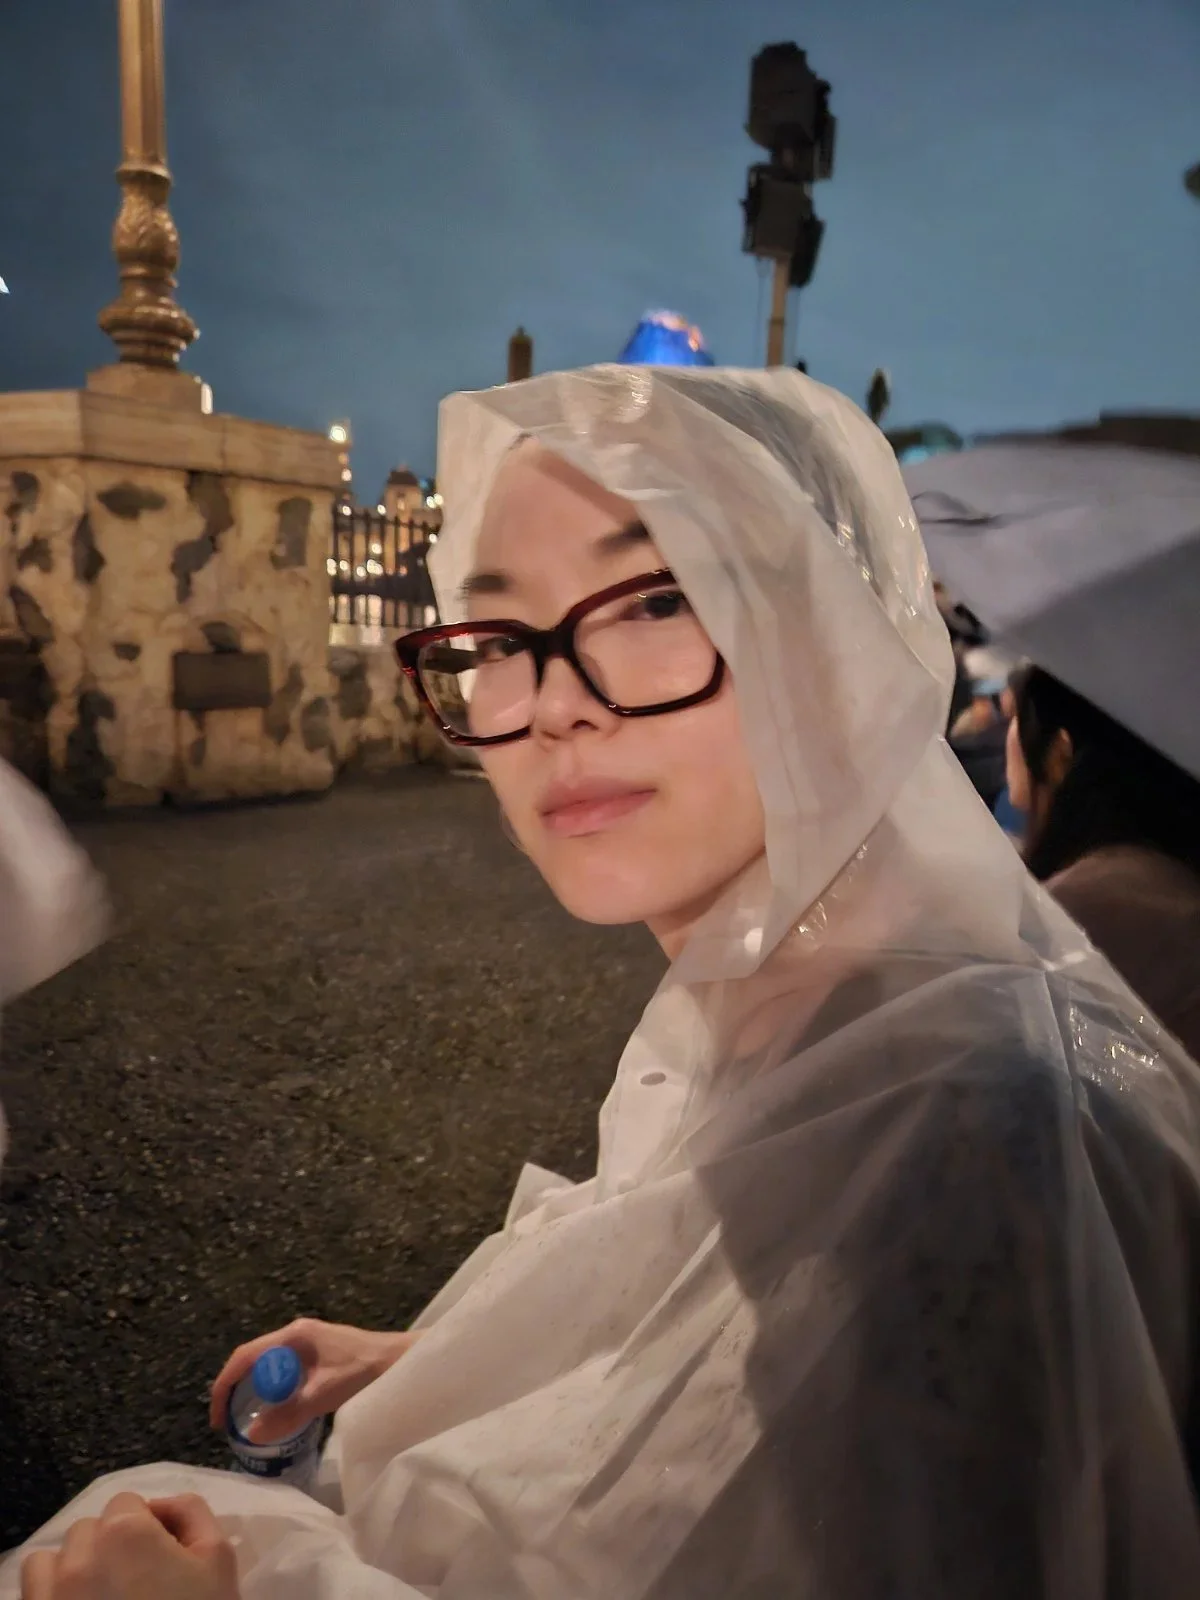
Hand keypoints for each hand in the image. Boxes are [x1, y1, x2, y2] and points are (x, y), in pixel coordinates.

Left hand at [20, 1492, 238, 1599]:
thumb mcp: (218, 1560)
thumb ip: (191, 1513)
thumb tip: (160, 1507)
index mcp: (125, 1533)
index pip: (128, 1503)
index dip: (149, 1526)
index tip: (164, 1558)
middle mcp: (78, 1558)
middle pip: (89, 1530)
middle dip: (112, 1546)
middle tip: (139, 1584)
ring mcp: (51, 1598)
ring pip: (52, 1560)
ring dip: (74, 1569)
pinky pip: (31, 1593)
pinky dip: (51, 1596)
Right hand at [210, 1316, 418, 1442]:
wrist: (401, 1361)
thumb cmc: (365, 1372)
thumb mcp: (324, 1394)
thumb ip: (289, 1414)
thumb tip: (252, 1435)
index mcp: (294, 1335)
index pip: (245, 1357)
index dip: (225, 1386)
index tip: (219, 1419)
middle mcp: (296, 1334)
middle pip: (253, 1359)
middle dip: (237, 1390)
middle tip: (230, 1424)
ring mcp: (308, 1343)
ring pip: (268, 1366)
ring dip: (256, 1392)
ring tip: (248, 1421)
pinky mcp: (318, 1354)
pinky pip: (285, 1372)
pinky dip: (274, 1391)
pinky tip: (279, 1411)